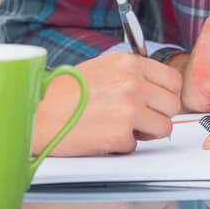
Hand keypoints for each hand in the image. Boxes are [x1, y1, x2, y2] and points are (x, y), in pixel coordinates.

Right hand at [31, 52, 180, 156]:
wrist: (36, 113)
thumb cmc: (64, 92)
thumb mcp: (102, 68)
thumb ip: (131, 74)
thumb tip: (155, 89)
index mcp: (129, 63)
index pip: (173, 80)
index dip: (165, 95)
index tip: (155, 103)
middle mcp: (132, 82)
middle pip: (173, 104)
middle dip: (159, 115)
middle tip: (138, 119)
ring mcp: (128, 108)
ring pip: (163, 127)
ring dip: (145, 132)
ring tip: (120, 128)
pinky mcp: (120, 134)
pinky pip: (137, 145)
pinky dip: (122, 145)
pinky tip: (102, 136)